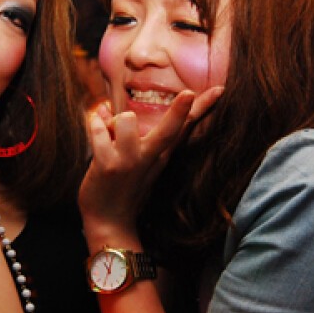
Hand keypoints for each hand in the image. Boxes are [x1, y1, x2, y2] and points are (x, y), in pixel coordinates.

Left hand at [79, 86, 222, 233]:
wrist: (110, 223)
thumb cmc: (122, 189)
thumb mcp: (142, 165)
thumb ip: (134, 138)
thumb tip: (110, 110)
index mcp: (160, 155)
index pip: (185, 127)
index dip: (202, 107)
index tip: (219, 89)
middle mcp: (149, 157)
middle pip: (170, 130)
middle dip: (180, 111)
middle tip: (188, 93)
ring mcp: (129, 161)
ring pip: (125, 119)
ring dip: (111, 121)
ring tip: (107, 134)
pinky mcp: (108, 165)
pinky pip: (99, 129)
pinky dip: (94, 124)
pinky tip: (94, 127)